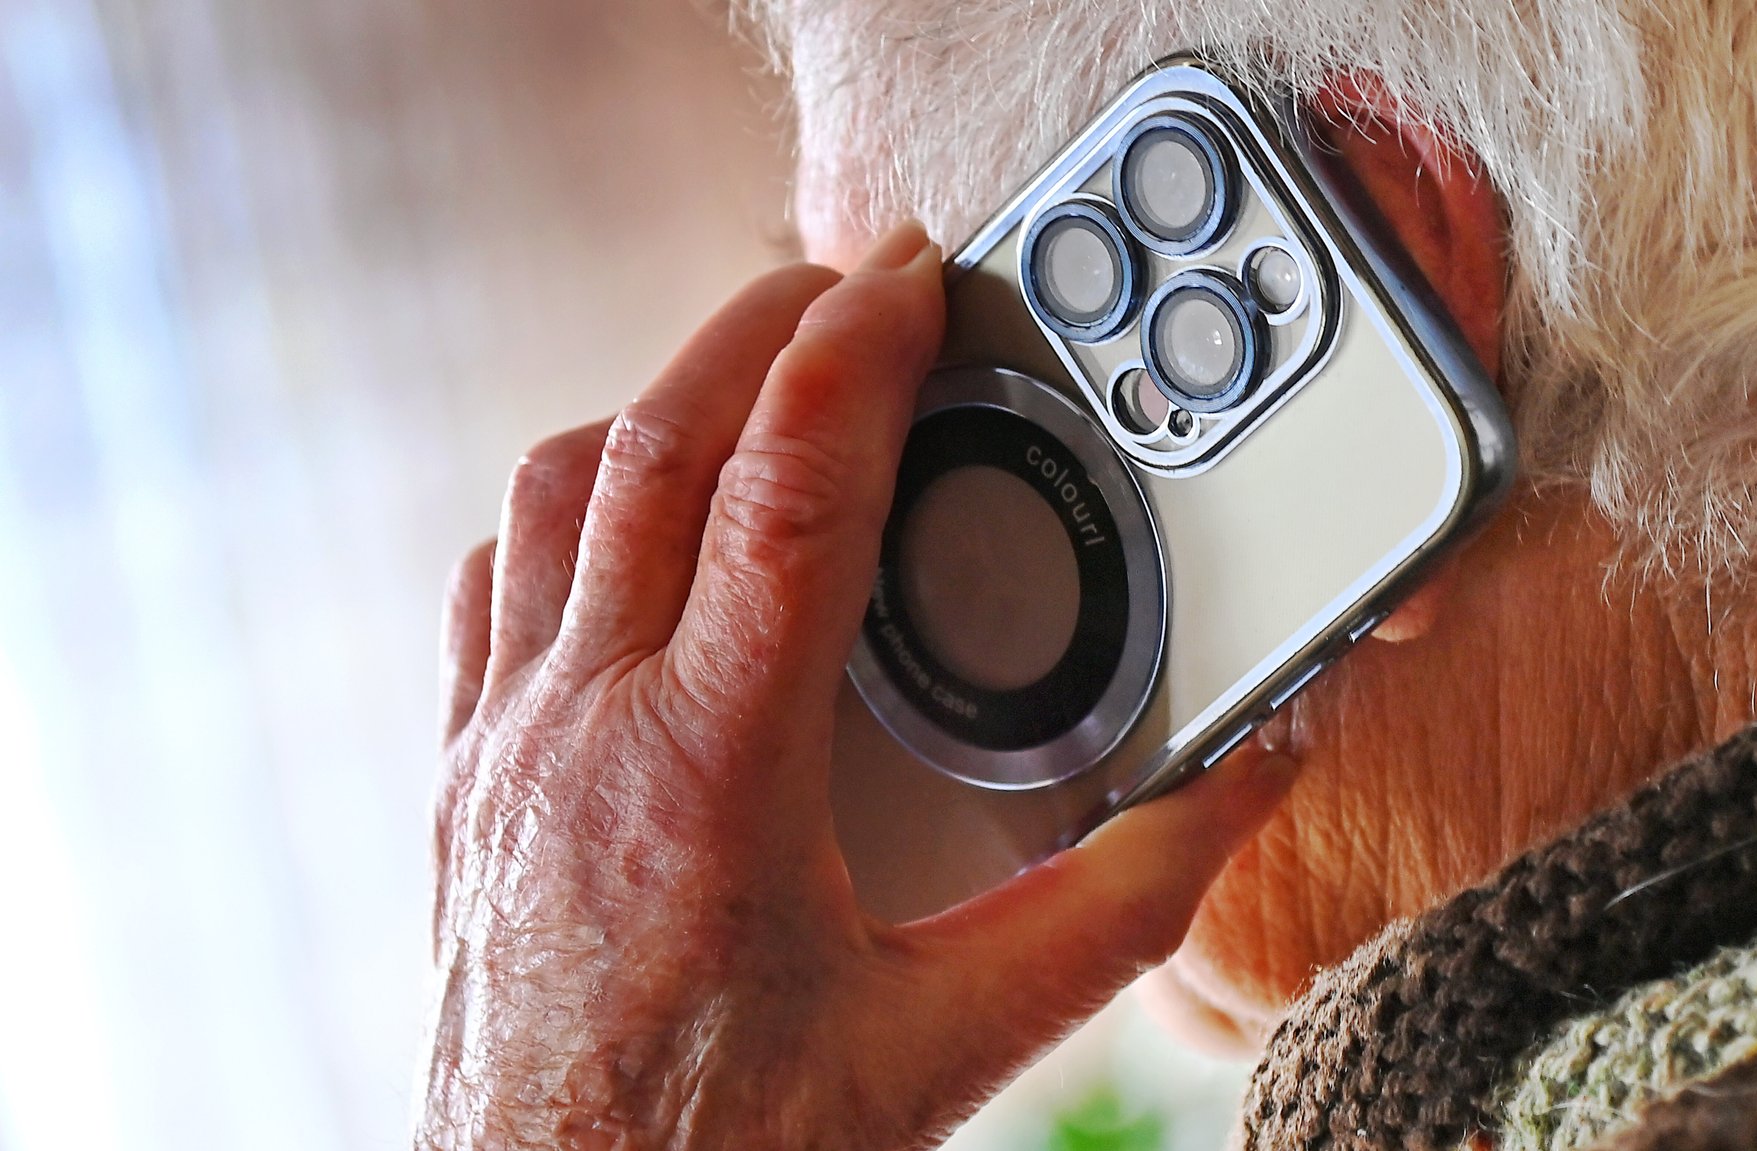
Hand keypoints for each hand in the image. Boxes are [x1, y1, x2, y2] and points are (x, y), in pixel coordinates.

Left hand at [418, 222, 1299, 1150]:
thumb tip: (1242, 790)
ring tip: (760, 374)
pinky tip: (626, 515)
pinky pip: (493, 582)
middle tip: (859, 286)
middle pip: (658, 443)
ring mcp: (508, 747)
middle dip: (766, 329)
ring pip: (556, 489)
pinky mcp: (467, 782)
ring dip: (661, 402)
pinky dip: (566, 503)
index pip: (788, 487)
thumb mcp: (955, 1041)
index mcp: (714, 769)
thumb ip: (1120, 905)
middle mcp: (588, 729)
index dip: (861, 353)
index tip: (913, 277)